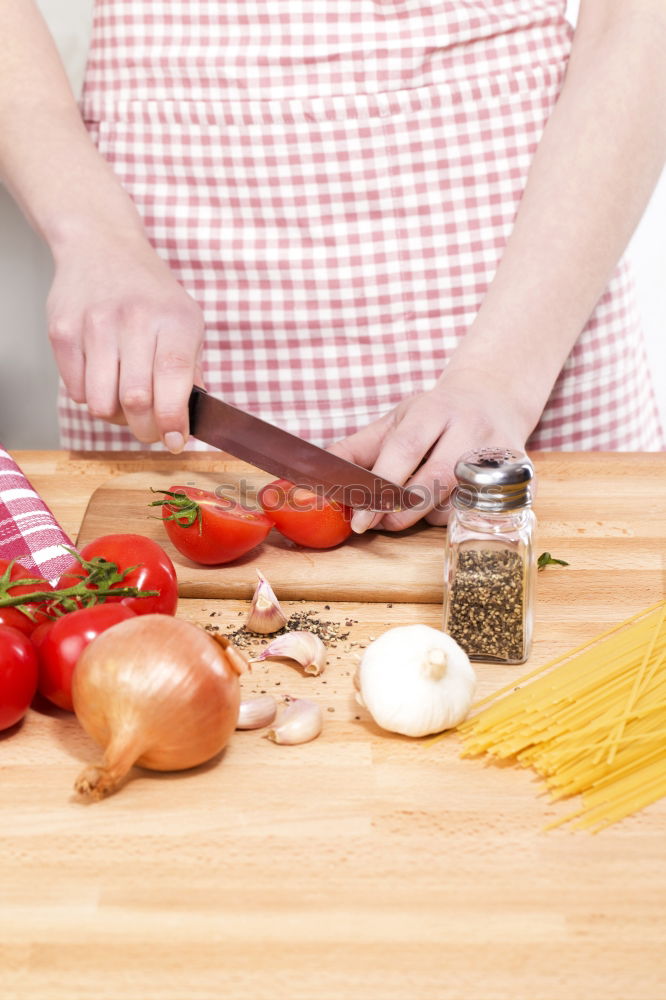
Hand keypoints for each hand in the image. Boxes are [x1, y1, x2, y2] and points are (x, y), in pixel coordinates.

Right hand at [46, 229, 204, 451]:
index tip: (175, 442)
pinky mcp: (63, 332)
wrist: (102, 247)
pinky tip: (103, 376)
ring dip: (116, 417)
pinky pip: (77, 392)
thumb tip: (186, 424)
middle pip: (136, 400)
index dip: (173, 420)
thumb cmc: (151, 294)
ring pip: (102, 404)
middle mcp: (134, 319)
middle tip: (151, 431)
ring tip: (125, 401)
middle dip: (145, 429)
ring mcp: (94, 324)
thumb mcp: (186, 321)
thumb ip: (190, 372)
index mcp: (174, 319)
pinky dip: (92, 396)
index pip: (173, 379)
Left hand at [329, 366, 536, 531]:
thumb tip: (313, 477)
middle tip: (382, 522)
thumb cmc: (435, 416)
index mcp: (434, 410)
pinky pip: (482, 514)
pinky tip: (451, 504)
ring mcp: (500, 453)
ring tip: (421, 502)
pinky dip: (458, 519)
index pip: (404, 450)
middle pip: (434, 482)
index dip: (380, 488)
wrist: (494, 397)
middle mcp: (471, 428)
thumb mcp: (394, 422)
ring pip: (458, 504)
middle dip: (402, 512)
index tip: (359, 519)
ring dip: (429, 516)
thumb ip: (354, 450)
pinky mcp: (523, 476)